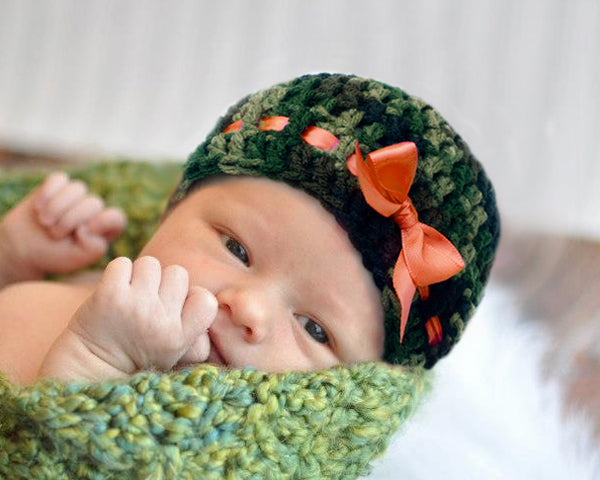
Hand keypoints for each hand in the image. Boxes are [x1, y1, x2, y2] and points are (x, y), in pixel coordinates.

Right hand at [0, 172, 126, 283]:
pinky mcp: (58, 185)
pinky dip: (47, 193)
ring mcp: (77, 196)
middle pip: (94, 203)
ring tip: (45, 222)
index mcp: (105, 229)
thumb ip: (94, 247)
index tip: (81, 232)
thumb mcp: (77, 259)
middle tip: (54, 234)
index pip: (116, 218)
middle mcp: (94, 210)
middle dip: (70, 220)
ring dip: (57, 207)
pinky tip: (38, 207)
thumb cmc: (54, 255)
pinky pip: (59, 178)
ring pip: (77, 188)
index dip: (102, 222)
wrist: (23, 247)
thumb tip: (89, 226)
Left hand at [46, 256, 217, 379]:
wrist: (88, 369)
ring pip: (151, 263)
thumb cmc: (136, 355)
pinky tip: (113, 292)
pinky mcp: (109, 294)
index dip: (191, 297)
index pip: (206, 299)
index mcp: (180, 337)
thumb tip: (205, 300)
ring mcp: (136, 306)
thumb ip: (196, 329)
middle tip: (146, 303)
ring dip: (139, 275)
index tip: (174, 309)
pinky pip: (122, 263)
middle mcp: (161, 321)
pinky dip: (117, 273)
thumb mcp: (174, 352)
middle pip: (178, 273)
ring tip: (130, 296)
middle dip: (163, 283)